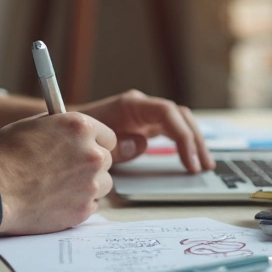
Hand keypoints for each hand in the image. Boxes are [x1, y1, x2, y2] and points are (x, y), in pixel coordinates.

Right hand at [0, 112, 115, 235]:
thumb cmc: (5, 157)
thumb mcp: (31, 125)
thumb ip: (58, 126)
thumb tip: (67, 129)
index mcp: (80, 127)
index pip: (108, 136)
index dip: (95, 143)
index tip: (87, 149)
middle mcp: (91, 154)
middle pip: (106, 160)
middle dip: (90, 164)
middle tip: (68, 169)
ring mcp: (90, 183)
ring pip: (103, 184)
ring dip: (88, 185)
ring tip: (60, 186)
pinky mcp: (84, 209)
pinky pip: (92, 204)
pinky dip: (79, 203)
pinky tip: (57, 199)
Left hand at [75, 90, 214, 172]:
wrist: (66, 128)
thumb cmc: (79, 134)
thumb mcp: (97, 141)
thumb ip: (119, 145)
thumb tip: (143, 144)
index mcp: (131, 105)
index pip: (168, 113)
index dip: (182, 136)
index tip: (189, 160)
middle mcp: (142, 106)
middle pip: (180, 116)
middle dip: (195, 140)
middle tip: (203, 166)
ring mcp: (145, 115)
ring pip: (180, 122)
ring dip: (194, 141)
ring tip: (205, 165)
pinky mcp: (145, 125)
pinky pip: (171, 130)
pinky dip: (183, 143)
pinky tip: (191, 159)